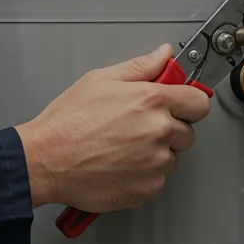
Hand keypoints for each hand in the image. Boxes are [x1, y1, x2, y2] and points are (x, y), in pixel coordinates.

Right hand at [15, 45, 211, 211]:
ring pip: (172, 158)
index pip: (198, 102)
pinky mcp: (147, 188)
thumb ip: (139, 66)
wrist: (45, 161)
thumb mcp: (99, 80)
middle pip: (187, 132)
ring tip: (124, 148)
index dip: (188, 103)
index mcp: (151, 100)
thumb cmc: (66, 123)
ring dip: (156, 154)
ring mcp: (155, 163)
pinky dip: (144, 176)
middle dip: (169, 130)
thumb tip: (162, 55)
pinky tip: (121, 165)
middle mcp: (158, 131)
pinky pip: (158, 181)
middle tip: (138, 128)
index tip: (180, 106)